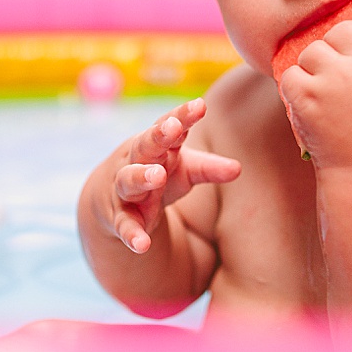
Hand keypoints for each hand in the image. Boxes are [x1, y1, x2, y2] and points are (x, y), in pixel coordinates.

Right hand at [111, 98, 240, 253]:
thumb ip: (210, 168)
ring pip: (129, 180)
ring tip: (156, 175)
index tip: (199, 105)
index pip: (170, 126)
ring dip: (141, 176)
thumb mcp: (185, 169)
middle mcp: (137, 161)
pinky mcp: (120, 217)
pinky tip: (142, 245)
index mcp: (156, 145)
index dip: (183, 115)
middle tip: (172, 127)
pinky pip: (124, 225)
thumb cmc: (158, 173)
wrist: (112, 198)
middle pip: (145, 145)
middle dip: (157, 136)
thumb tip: (239, 169)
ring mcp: (125, 189)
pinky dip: (132, 234)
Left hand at [277, 7, 351, 168]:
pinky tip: (315, 110)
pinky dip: (298, 91)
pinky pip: (291, 75)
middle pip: (344, 30)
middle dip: (340, 51)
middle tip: (346, 81)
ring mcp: (338, 80)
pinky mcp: (308, 98)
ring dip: (316, 70)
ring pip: (313, 51)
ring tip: (332, 100)